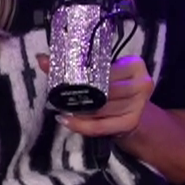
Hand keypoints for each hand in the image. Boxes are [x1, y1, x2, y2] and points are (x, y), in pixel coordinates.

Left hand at [37, 54, 154, 138]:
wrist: (136, 110)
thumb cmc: (115, 87)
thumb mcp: (102, 73)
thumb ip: (74, 66)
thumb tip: (42, 58)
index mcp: (134, 64)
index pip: (105, 70)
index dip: (83, 75)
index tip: (63, 77)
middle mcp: (141, 83)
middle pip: (104, 90)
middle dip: (80, 94)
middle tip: (58, 96)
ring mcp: (139, 105)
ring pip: (101, 109)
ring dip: (79, 111)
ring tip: (61, 108)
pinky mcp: (131, 122)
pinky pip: (101, 126)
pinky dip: (82, 125)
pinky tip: (67, 121)